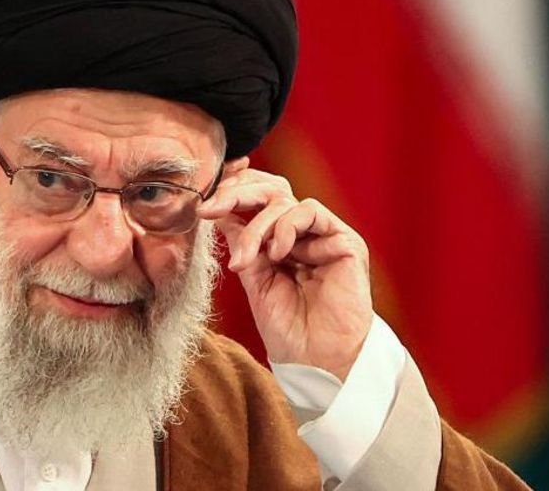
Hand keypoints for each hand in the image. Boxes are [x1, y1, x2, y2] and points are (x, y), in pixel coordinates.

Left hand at [196, 157, 373, 380]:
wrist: (315, 360)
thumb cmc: (287, 328)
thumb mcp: (252, 278)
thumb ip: (241, 243)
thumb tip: (219, 211)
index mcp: (281, 240)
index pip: (259, 197)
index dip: (233, 188)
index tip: (204, 201)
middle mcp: (303, 233)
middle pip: (271, 189)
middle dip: (235, 193)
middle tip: (210, 209)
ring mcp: (323, 235)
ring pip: (284, 200)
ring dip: (256, 226)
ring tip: (246, 259)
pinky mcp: (344, 241)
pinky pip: (309, 212)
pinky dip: (285, 227)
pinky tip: (276, 254)